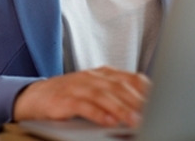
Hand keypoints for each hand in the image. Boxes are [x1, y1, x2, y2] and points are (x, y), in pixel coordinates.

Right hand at [12, 66, 149, 126]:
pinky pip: (83, 106)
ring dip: (120, 109)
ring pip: (103, 95)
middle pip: (118, 87)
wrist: (34, 96)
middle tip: (152, 114)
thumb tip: (145, 106)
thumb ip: (117, 94)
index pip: (128, 78)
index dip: (144, 89)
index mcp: (102, 73)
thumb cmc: (70, 96)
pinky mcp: (64, 99)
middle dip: (136, 101)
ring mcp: (77, 86)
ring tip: (134, 121)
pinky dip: (97, 113)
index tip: (160, 100)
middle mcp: (91, 76)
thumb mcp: (95, 90)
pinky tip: (108, 122)